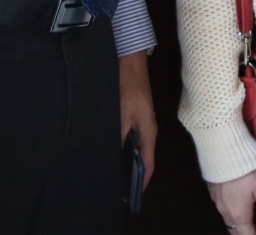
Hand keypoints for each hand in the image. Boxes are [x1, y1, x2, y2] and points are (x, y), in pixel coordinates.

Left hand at [119, 52, 157, 190]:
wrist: (129, 60)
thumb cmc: (128, 86)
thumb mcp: (121, 112)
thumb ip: (119, 134)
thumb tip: (113, 156)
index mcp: (148, 132)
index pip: (147, 164)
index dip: (140, 182)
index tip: (129, 196)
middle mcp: (146, 130)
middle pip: (141, 158)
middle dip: (130, 173)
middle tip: (114, 187)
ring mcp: (140, 122)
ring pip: (134, 147)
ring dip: (124, 159)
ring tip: (108, 171)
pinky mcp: (133, 115)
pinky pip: (128, 136)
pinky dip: (120, 146)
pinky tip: (106, 148)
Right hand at [207, 167, 255, 234]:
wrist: (223, 149)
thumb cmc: (245, 168)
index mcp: (239, 215)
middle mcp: (225, 212)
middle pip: (238, 232)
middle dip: (251, 231)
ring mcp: (218, 203)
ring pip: (230, 221)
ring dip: (242, 222)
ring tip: (255, 211)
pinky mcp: (214, 193)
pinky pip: (224, 209)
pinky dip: (233, 210)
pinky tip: (242, 199)